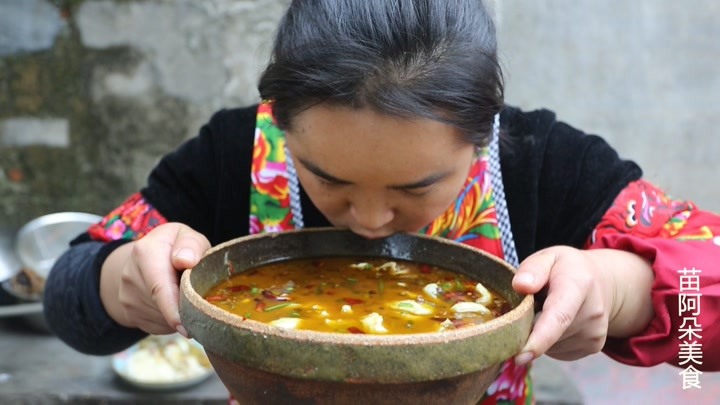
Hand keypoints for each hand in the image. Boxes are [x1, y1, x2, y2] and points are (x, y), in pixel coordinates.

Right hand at [100, 222, 210, 335]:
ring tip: (186, 296)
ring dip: (180, 315)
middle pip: (162, 306)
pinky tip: (176, 305)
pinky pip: (158, 327)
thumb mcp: (187, 236)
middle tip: (202, 300)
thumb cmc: (176, 248)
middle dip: (185, 308)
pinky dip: (172, 321)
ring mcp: (127, 298)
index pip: (159, 288)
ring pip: (161, 319)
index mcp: (145, 253)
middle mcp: (130, 276)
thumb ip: (191, 245)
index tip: (185, 327)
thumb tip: (186, 261)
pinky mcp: (130, 314)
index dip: (173, 309)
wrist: (144, 259)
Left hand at [511, 246, 615, 364]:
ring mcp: (595, 333)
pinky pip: (557, 350)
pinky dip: (549, 340)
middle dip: (529, 325)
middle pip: (548, 334)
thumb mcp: (548, 257)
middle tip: (534, 303)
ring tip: (549, 309)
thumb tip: (520, 285)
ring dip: (539, 332)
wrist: (602, 282)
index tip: (521, 355)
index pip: (559, 316)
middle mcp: (593, 313)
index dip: (539, 338)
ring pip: (550, 345)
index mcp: (579, 285)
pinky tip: (556, 323)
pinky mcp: (593, 347)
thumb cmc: (566, 268)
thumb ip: (532, 268)